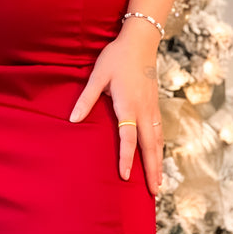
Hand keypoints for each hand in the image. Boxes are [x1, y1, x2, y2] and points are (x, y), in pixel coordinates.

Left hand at [69, 34, 162, 195]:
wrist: (141, 41)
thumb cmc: (116, 57)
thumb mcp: (98, 75)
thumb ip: (87, 98)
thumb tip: (73, 119)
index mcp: (128, 105)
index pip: (128, 137)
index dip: (126, 157)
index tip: (125, 177)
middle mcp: (144, 110)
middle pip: (150, 145)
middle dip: (152, 169)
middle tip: (154, 192)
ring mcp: (152, 107)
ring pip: (158, 139)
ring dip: (158, 161)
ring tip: (159, 182)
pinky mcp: (155, 103)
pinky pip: (159, 130)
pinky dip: (160, 146)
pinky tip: (158, 154)